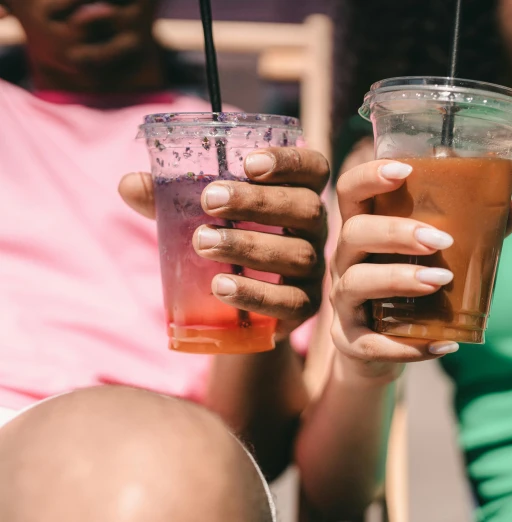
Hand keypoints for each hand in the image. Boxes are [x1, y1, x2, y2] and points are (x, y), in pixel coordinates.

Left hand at [119, 147, 329, 337]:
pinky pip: (292, 302)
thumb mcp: (198, 216)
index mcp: (298, 194)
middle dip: (258, 202)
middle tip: (209, 200)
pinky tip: (221, 287)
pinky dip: (257, 294)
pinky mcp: (304, 306)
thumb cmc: (225, 244)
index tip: (249, 163)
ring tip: (203, 243)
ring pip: (298, 254)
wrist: (238, 309)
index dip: (290, 161)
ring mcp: (313, 269)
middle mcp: (314, 229)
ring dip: (249, 246)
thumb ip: (168, 198)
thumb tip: (129, 184)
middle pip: (306, 208)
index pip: (313, 169)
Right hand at [330, 159, 511, 383]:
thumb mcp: (436, 257)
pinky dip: (409, 346)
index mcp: (364, 229)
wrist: (380, 348)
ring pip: (356, 283)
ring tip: (441, 281)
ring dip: (399, 278)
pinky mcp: (351, 341)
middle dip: (396, 233)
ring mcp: (343, 302)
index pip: (351, 191)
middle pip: (354, 233)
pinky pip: (372, 343)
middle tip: (441, 240)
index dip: (370, 175)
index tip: (404, 171)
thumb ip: (476, 230)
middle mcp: (345, 261)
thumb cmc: (410, 289)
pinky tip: (444, 345)